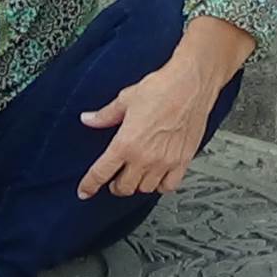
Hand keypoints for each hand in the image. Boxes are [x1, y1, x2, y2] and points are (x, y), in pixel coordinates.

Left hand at [75, 17, 252, 198]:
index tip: (84, 191)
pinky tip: (157, 176)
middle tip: (114, 177)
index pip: (101, 173)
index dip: (89, 185)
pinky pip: (168, 186)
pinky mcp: (183, 161)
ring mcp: (165, 162)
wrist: (191, 84)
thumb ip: (105, 115)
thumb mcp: (125, 99)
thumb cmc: (162, 88)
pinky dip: (160, 186)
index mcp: (126, 143)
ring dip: (136, 184)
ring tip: (135, 175)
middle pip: (123, 187)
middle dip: (114, 185)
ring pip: (144, 189)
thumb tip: (89, 119)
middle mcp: (144, 157)